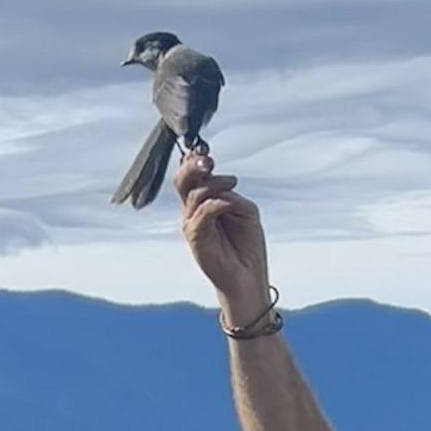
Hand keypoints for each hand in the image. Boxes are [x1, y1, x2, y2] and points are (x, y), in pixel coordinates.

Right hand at [175, 151, 271, 326]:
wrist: (247, 276)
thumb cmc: (247, 245)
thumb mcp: (245, 211)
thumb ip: (230, 195)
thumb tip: (218, 186)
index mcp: (204, 201)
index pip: (192, 175)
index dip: (195, 160)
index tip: (207, 153)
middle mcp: (193, 211)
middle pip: (182, 180)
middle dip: (193, 165)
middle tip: (208, 161)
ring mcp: (192, 223)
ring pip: (191, 193)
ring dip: (212, 184)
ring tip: (232, 184)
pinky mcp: (195, 237)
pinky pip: (200, 214)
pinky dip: (214, 204)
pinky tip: (227, 204)